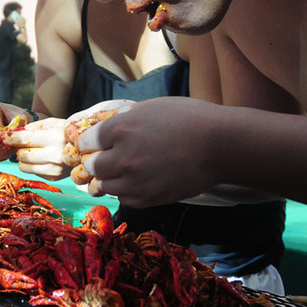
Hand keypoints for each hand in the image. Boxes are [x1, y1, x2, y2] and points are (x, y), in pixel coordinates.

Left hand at [7, 118, 69, 179]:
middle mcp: (56, 155)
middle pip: (22, 155)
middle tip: (22, 143)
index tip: (2, 136)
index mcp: (55, 138)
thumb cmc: (64, 131)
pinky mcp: (53, 178)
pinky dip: (32, 165)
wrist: (85, 148)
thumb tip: (12, 134)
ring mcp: (55, 169)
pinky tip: (41, 158)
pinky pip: (32, 172)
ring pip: (24, 166)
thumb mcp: (51, 123)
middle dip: (18, 148)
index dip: (11, 138)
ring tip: (32, 151)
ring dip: (23, 158)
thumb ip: (32, 127)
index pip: (25, 139)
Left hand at [77, 97, 222, 205]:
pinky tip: (135, 183)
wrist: (219, 146)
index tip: (93, 144)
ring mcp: (135, 180)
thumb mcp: (152, 107)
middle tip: (102, 160)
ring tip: (120, 173)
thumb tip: (111, 125)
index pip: (87, 141)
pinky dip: (126, 192)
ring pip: (106, 186)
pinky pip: (125, 199)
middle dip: (96, 162)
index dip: (90, 142)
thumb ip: (127, 118)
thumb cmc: (190, 119)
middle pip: (93, 166)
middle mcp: (122, 157)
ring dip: (109, 179)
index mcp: (120, 129)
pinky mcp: (149, 198)